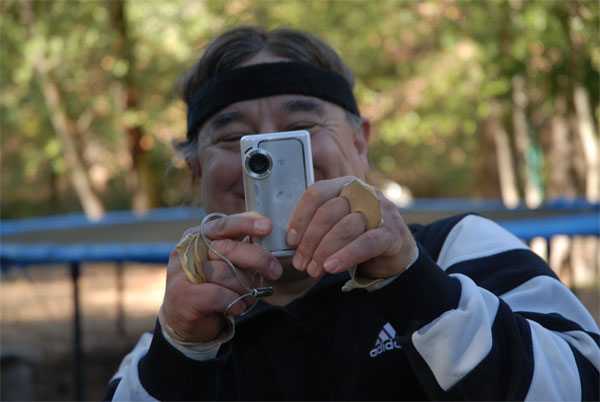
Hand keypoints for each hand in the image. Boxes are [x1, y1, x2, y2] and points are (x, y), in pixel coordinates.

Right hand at [161, 212, 282, 341]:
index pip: (223, 225)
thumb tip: (267, 234)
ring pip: (226, 274)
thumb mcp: (223, 261)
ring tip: (249, 296)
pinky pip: (220, 295)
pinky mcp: (185, 295)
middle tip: (275, 270)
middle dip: (257, 259)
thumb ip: (239, 247)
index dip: (246, 223)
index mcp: (197, 236)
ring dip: (245, 287)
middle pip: (227, 248)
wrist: (185, 320)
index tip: (267, 227)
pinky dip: (236, 302)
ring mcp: (182, 273)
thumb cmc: (210, 285)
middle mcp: (187, 251)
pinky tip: (238, 306)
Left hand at [286, 176, 416, 279]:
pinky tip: (331, 267)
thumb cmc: (360, 236)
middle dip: (309, 241)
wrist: (397, 253)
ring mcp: (380, 211)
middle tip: (300, 262)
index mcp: (346, 186)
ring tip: (313, 269)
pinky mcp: (391, 233)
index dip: (300, 217)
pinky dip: (345, 256)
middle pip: (328, 212)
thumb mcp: (338, 223)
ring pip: (344, 228)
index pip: (317, 193)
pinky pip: (364, 244)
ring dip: (323, 252)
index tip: (290, 239)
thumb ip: (318, 224)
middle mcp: (364, 193)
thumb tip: (292, 240)